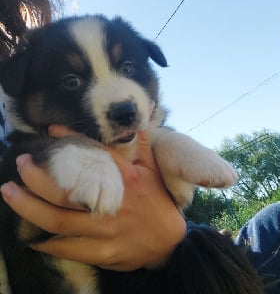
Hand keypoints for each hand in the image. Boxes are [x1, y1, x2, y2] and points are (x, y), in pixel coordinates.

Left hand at [0, 129, 185, 270]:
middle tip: (21, 163)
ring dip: (29, 207)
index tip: (51, 130)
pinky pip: (68, 249)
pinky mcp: (103, 253)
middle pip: (65, 192)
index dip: (72, 139)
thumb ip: (141, 144)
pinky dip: (47, 244)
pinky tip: (31, 236)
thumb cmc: (158, 202)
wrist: (170, 242)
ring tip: (10, 193)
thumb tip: (135, 120)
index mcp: (126, 180)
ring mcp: (105, 231)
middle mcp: (111, 204)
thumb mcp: (154, 169)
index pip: (96, 155)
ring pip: (59, 220)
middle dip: (36, 177)